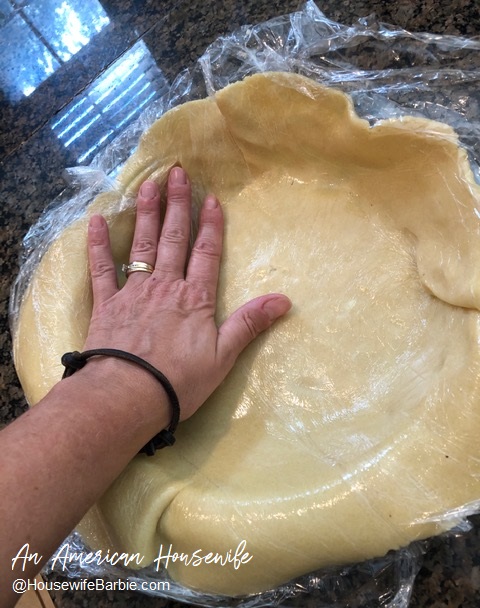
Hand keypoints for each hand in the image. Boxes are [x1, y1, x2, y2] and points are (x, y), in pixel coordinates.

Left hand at [84, 167, 290, 420]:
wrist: (127, 395)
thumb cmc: (179, 380)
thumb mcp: (224, 356)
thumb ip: (250, 324)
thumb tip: (284, 300)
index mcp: (195, 298)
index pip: (206, 253)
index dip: (210, 225)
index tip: (211, 197)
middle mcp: (165, 286)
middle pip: (173, 239)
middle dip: (177, 204)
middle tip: (176, 172)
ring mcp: (133, 292)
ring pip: (142, 245)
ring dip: (146, 214)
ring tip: (147, 185)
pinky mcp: (106, 304)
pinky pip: (102, 269)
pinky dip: (99, 245)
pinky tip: (96, 221)